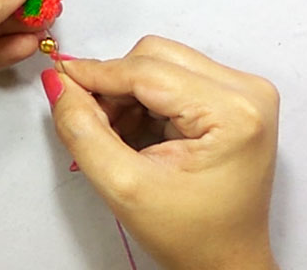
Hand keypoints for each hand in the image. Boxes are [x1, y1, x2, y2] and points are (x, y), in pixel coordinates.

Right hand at [43, 36, 278, 269]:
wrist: (225, 260)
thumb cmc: (191, 234)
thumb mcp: (123, 185)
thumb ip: (82, 129)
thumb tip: (59, 83)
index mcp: (233, 112)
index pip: (147, 71)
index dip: (96, 73)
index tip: (59, 78)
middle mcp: (247, 91)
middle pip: (155, 57)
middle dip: (115, 85)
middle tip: (94, 122)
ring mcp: (244, 92)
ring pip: (161, 63)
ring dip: (128, 93)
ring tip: (120, 138)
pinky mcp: (234, 97)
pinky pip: (173, 76)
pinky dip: (145, 100)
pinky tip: (140, 134)